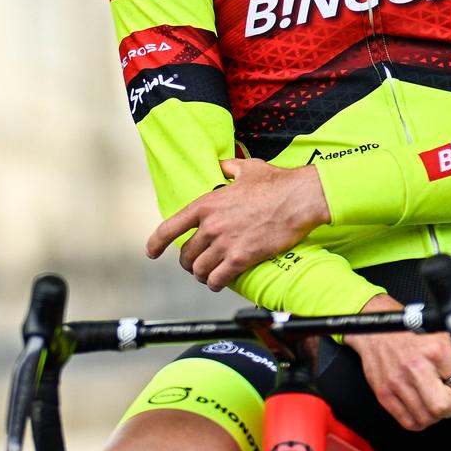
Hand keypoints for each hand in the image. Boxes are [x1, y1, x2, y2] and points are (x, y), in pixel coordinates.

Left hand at [146, 157, 331, 289]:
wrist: (299, 198)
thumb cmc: (276, 182)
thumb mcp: (245, 168)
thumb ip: (228, 168)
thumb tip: (222, 166)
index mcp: (206, 204)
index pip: (169, 228)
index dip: (156, 243)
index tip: (151, 252)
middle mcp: (210, 225)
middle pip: (186, 254)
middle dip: (188, 262)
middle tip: (194, 265)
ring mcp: (225, 242)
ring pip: (200, 269)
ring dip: (201, 275)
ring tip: (207, 276)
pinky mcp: (241, 257)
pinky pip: (219, 278)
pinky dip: (216, 284)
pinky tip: (219, 284)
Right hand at [346, 294, 450, 429]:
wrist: (374, 329)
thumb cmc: (411, 334)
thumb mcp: (443, 338)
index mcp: (437, 350)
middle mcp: (416, 366)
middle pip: (444, 408)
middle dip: (450, 407)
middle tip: (447, 398)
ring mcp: (397, 381)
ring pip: (427, 418)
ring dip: (433, 414)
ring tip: (429, 398)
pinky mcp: (383, 393)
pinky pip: (408, 422)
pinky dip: (417, 420)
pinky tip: (417, 405)